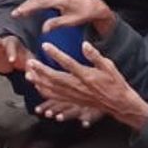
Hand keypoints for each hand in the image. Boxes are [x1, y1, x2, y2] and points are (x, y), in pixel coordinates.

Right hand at [11, 0, 116, 39]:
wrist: (96, 5)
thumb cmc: (85, 13)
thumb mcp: (72, 21)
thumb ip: (57, 24)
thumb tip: (44, 30)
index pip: (39, 2)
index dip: (27, 8)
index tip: (17, 14)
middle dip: (25, 6)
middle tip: (14, 15)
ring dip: (29, 4)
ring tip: (19, 12)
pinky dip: (34, 3)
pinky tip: (30, 9)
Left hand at [27, 41, 147, 130]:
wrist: (119, 103)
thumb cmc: (114, 83)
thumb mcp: (109, 66)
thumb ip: (95, 56)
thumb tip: (84, 44)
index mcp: (86, 76)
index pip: (68, 63)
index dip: (55, 54)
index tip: (45, 45)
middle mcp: (78, 86)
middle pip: (55, 78)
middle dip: (41, 70)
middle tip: (30, 62)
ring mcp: (74, 95)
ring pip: (53, 89)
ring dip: (39, 82)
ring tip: (28, 74)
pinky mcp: (73, 100)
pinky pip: (56, 97)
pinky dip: (45, 92)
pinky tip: (37, 87)